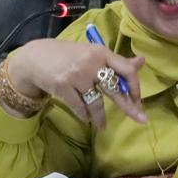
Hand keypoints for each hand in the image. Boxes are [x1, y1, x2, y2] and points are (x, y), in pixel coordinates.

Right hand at [6, 39, 147, 128]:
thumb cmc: (69, 56)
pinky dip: (84, 115)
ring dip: (100, 117)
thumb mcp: (93, 53)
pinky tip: (86, 118)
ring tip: (102, 126)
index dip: (135, 87)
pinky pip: (80, 107)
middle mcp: (91, 62)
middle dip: (129, 106)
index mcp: (102, 52)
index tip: (138, 100)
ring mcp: (77, 75)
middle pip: (115, 89)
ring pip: (96, 102)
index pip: (126, 70)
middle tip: (142, 120)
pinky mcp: (63, 86)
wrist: (35, 57)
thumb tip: (142, 61)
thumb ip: (117, 61)